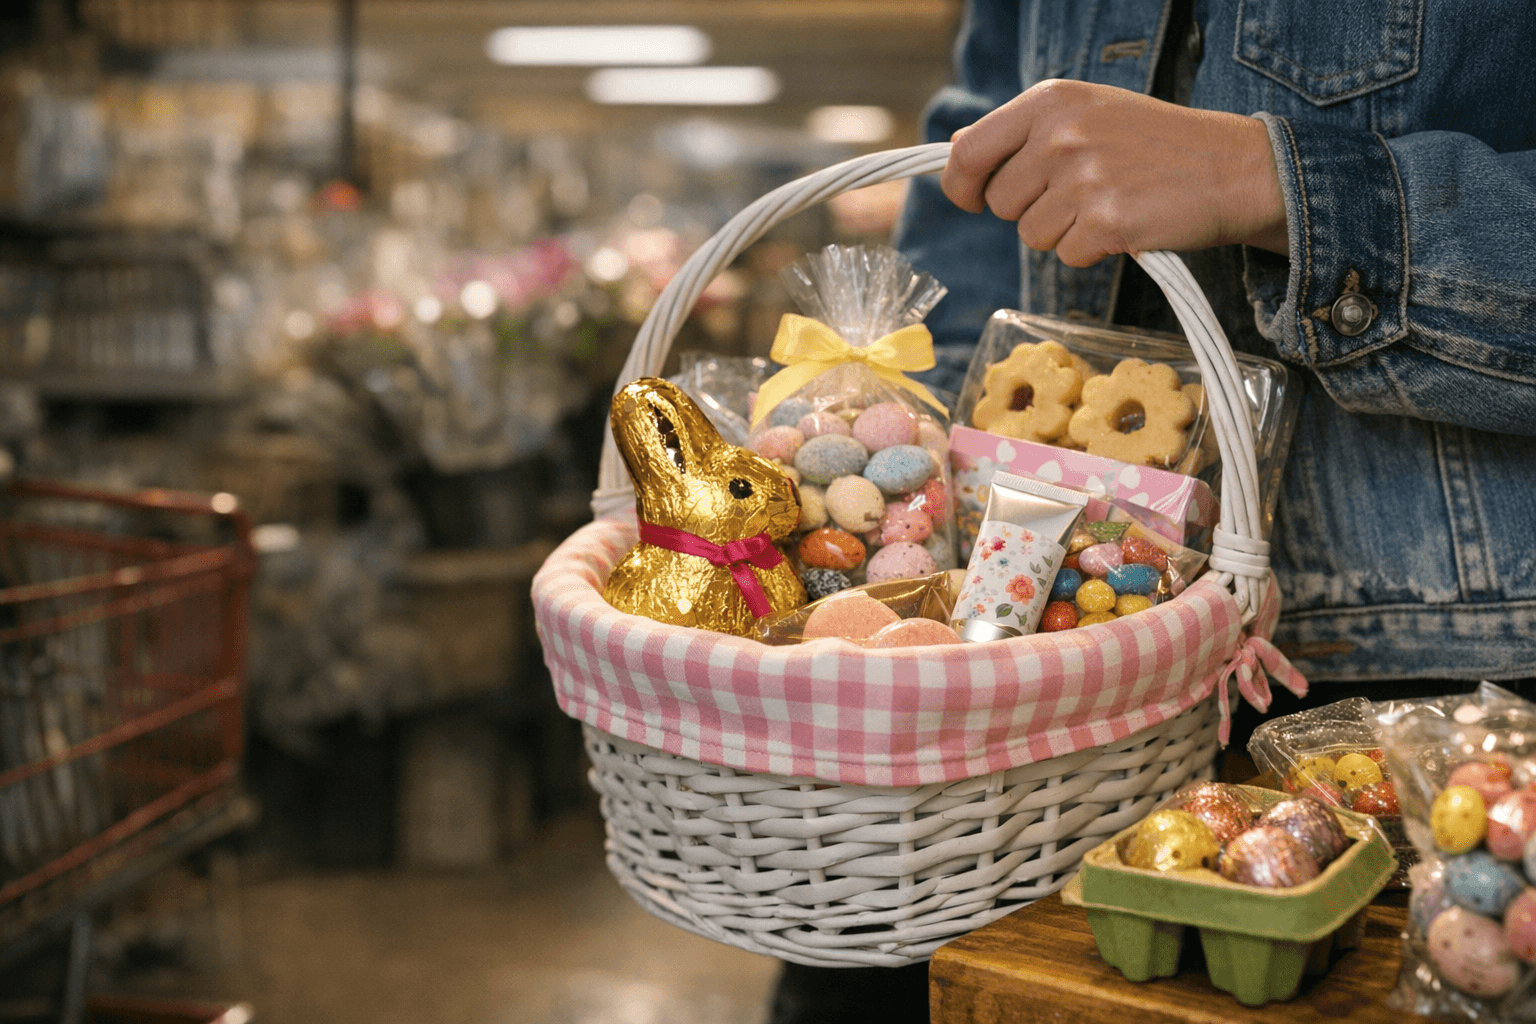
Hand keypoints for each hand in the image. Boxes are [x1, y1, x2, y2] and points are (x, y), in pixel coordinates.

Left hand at [942, 80, 1287, 266]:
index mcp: (1050, 101)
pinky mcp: (1106, 220)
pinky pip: (1068, 255)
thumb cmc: (1155, 144)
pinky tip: (1122, 225)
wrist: (1231, 167)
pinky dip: (1091, 251)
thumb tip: (957, 148)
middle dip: (1030, 210)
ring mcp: (1083, 177)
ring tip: (1106, 206)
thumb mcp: (1087, 113)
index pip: (969, 151)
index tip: (970, 198)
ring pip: (1031, 235)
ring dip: (1064, 233)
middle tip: (1078, 196)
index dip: (961, 184)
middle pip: (1000, 203)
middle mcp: (1061, 134)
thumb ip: (1022, 131)